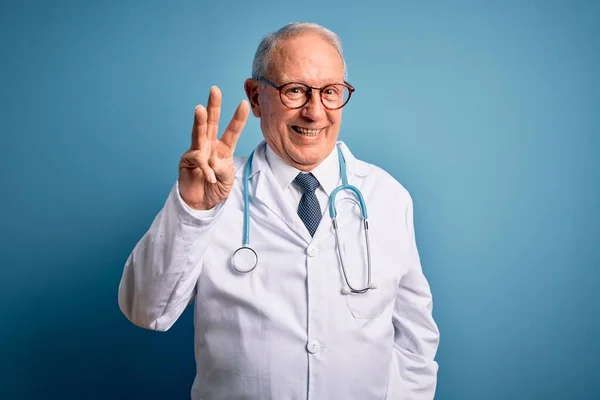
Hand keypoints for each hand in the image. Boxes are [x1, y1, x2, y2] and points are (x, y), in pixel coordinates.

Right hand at [178, 86, 249, 209]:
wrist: (201, 203)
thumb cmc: (216, 188)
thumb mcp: (228, 180)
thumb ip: (223, 170)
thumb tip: (212, 159)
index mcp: (223, 148)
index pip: (232, 130)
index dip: (238, 118)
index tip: (244, 103)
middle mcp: (209, 145)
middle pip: (211, 123)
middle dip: (213, 106)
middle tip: (214, 89)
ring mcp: (197, 151)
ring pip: (198, 133)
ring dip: (199, 121)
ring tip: (199, 109)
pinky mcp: (187, 160)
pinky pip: (197, 160)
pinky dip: (206, 169)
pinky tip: (210, 177)